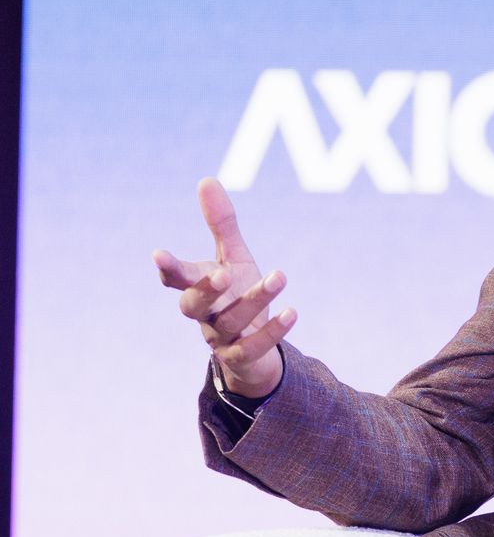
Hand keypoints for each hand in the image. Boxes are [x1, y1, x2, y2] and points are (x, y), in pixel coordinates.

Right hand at [153, 178, 295, 397]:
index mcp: (197, 288)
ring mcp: (221, 338)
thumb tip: (207, 179)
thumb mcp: (233, 257)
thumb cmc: (237, 294)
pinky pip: (253, 347)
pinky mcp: (243, 357)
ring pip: (231, 321)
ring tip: (280, 275)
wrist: (253, 347)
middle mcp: (204, 315)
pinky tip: (292, 312)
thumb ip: (221, 224)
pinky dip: (272, 331)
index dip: (168, 268)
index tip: (159, 254)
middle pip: (193, 306)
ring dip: (256, 298)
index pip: (176, 278)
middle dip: (205, 290)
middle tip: (222, 273)